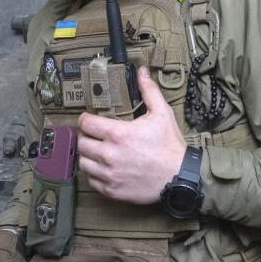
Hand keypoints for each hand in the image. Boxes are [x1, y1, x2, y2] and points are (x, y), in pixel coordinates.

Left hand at [77, 66, 185, 203]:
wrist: (179, 176)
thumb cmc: (170, 145)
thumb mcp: (162, 113)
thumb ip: (149, 91)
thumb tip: (142, 71)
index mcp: (118, 134)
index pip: (86, 124)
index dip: (85, 119)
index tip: (90, 119)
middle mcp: (109, 155)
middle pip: (82, 143)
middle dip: (86, 137)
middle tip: (94, 135)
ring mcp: (109, 174)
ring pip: (83, 163)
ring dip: (88, 156)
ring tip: (97, 152)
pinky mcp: (112, 190)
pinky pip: (92, 181)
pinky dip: (94, 175)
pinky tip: (104, 168)